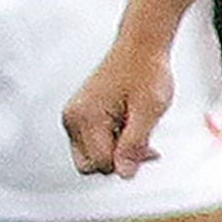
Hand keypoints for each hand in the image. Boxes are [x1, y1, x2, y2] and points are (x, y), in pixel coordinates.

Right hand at [65, 34, 179, 177]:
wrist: (140, 47)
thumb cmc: (145, 72)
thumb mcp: (149, 110)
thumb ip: (134, 144)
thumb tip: (124, 174)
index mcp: (86, 118)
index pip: (101, 163)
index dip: (127, 161)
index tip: (149, 147)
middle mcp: (72, 119)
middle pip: (91, 165)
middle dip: (118, 160)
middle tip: (144, 142)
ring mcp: (73, 117)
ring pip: (91, 156)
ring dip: (116, 151)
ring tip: (136, 129)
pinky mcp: (80, 116)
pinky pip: (91, 143)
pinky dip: (111, 141)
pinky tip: (127, 125)